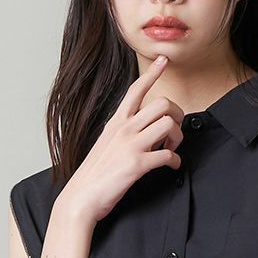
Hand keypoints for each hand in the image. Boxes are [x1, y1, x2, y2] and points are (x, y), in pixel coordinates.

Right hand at [56, 54, 183, 226]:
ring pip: (169, 125)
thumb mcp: (105, 144)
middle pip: (162, 103)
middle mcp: (124, 128)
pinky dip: (175, 161)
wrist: (80, 198)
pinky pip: (168, 155)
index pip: (136, 89)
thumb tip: (140, 132)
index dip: (153, 72)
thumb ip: (121, 133)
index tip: (164, 59)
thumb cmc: (93, 174)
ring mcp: (130, 145)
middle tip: (173, 132)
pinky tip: (171, 166)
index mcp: (116, 122)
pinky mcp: (137, 165)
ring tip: (171, 149)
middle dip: (176, 115)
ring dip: (177, 138)